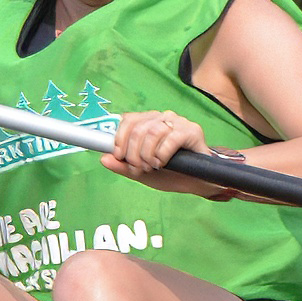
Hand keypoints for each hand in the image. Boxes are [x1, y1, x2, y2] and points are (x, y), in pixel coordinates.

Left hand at [102, 109, 220, 193]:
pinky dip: (162, 153)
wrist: (198, 183)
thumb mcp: (142, 172)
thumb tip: (103, 159)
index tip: (119, 156)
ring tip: (151, 167)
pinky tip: (163, 163)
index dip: (120, 138)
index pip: (129, 120)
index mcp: (150, 122)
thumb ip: (123, 166)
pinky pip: (170, 138)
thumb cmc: (172, 174)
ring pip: (152, 132)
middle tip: (139, 168)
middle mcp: (163, 118)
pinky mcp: (192, 130)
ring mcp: (179, 122)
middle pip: (139, 128)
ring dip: (147, 154)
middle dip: (134, 152)